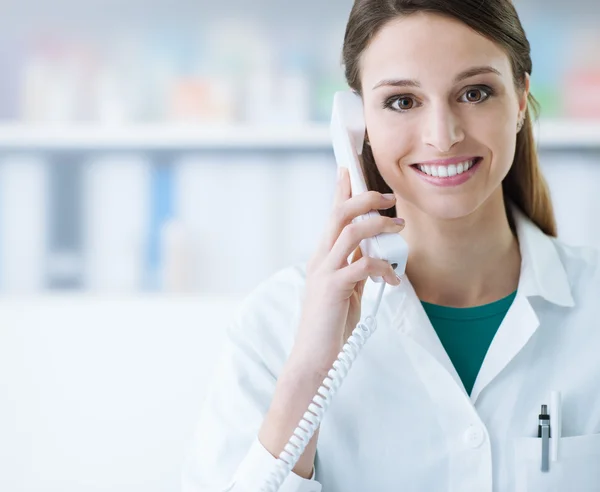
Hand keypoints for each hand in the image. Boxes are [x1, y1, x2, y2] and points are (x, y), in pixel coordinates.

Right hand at [292, 167, 404, 373]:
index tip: (348, 168)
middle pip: (339, 213)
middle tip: (389, 198)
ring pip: (349, 232)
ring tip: (398, 228)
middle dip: (365, 198)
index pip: (331, 215)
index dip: (340, 189)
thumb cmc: (331, 323)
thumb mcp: (347, 288)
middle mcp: (320, 258)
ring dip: (378, 225)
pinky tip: (393, 280)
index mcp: (323, 256)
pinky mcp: (332, 288)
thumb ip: (356, 267)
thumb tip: (374, 253)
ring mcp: (324, 272)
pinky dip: (383, 268)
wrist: (316, 357)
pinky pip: (363, 265)